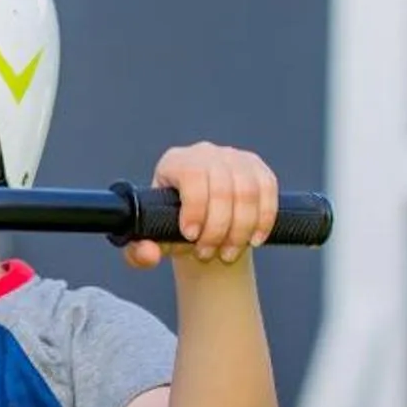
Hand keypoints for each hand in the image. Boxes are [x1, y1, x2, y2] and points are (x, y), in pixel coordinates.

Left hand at [126, 142, 277, 270]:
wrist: (201, 226)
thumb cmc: (171, 229)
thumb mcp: (152, 241)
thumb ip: (138, 252)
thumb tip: (149, 254)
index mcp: (174, 162)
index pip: (191, 176)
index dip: (195, 209)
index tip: (191, 237)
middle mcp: (205, 153)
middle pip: (221, 188)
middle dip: (217, 229)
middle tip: (209, 253)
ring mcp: (235, 158)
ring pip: (247, 192)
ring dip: (240, 229)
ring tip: (228, 253)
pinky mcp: (258, 169)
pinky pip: (268, 191)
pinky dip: (263, 219)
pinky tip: (254, 240)